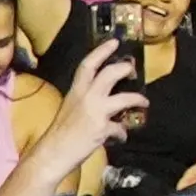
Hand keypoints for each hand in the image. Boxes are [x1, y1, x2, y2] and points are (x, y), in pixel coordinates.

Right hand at [38, 40, 147, 170]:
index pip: (88, 65)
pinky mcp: (103, 128)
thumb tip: (104, 98)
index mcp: (75, 91)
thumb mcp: (70, 108)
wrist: (52, 154)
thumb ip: (85, 99)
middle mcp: (86, 97)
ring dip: (138, 99)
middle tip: (133, 70)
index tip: (114, 41)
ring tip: (143, 102)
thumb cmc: (59, 133)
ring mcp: (96, 112)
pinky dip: (122, 133)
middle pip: (110, 73)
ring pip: (125, 97)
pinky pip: (120, 128)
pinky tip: (120, 137)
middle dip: (125, 69)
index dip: (102, 51)